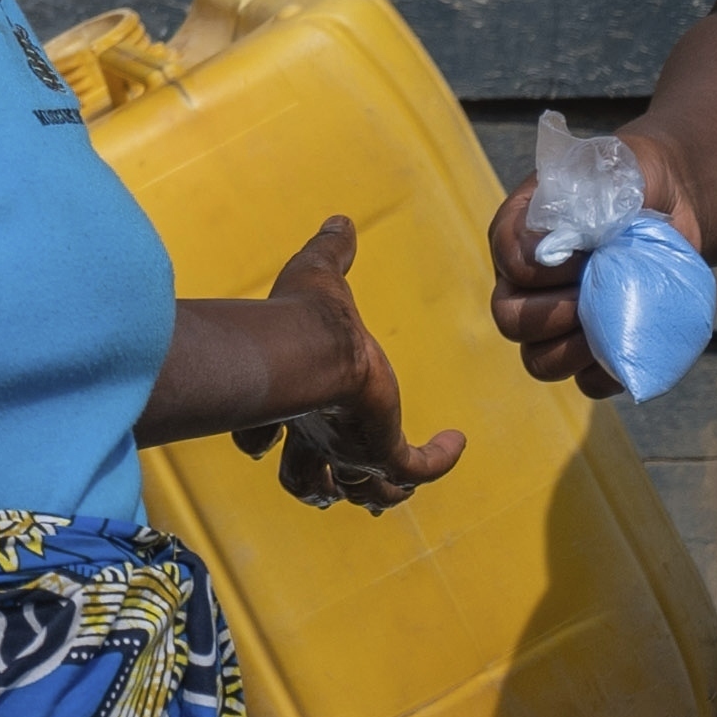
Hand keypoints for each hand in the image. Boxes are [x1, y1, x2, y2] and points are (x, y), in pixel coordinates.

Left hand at [228, 216, 466, 514]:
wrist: (316, 348)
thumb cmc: (302, 316)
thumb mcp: (316, 275)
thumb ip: (328, 251)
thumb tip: (339, 221)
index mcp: (288, 401)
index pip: (264, 437)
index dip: (260, 442)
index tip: (260, 442)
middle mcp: (315, 431)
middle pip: (309, 480)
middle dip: (319, 486)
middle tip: (329, 485)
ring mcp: (349, 446)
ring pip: (362, 492)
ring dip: (375, 495)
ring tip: (389, 492)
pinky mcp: (383, 451)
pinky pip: (416, 470)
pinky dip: (438, 459)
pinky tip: (455, 440)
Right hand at [494, 126, 706, 393]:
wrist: (670, 202)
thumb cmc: (627, 181)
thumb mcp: (606, 174)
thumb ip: (582, 199)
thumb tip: (559, 244)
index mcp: (516, 234)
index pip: (510, 260)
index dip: (547, 265)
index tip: (590, 248)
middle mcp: (525, 283)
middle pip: (510, 320)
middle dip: (553, 315)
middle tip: (595, 295)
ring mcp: (555, 322)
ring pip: (539, 361)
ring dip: (575, 351)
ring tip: (612, 326)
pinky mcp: (593, 349)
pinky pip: (588, 382)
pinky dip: (608, 373)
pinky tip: (629, 348)